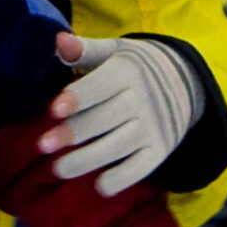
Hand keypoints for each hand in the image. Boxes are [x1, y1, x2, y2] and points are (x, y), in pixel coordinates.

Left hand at [39, 36, 203, 196]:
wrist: (183, 82)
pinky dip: (121, 178)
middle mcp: (142, 100)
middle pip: (105, 119)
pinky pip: (140, 168)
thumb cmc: (133, 67)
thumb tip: (59, 41)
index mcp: (127, 72)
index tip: (54, 110)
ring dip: (88, 159)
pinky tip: (99, 186)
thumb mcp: (113, 52)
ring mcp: (152, 127)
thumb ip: (85, 50)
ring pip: (118, 146)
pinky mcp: (159, 150)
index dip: (78, 98)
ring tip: (58, 169)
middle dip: (74, 133)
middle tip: (43, 145)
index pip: (100, 86)